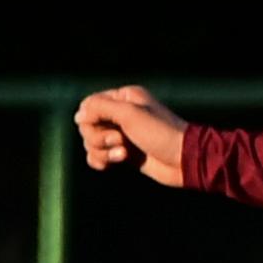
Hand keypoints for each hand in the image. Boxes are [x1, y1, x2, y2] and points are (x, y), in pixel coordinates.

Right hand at [72, 86, 194, 186]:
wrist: (184, 160)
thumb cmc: (160, 133)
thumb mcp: (130, 114)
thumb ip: (100, 108)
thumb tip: (78, 115)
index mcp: (124, 98)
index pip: (89, 105)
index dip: (90, 118)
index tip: (106, 124)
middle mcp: (120, 114)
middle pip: (87, 126)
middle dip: (99, 137)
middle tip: (120, 140)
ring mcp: (121, 135)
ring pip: (91, 143)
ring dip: (103, 151)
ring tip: (124, 155)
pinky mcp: (123, 154)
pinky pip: (97, 156)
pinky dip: (101, 161)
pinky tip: (114, 164)